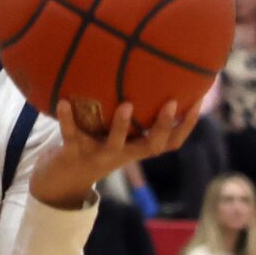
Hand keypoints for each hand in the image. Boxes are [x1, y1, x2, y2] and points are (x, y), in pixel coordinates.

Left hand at [30, 99, 199, 208]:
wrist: (58, 181)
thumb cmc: (93, 148)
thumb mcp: (116, 134)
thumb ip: (131, 114)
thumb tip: (147, 73)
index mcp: (135, 148)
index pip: (170, 142)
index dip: (186, 125)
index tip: (198, 100)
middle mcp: (121, 154)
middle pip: (151, 146)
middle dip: (163, 125)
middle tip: (172, 102)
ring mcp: (97, 156)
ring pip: (114, 144)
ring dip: (121, 125)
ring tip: (127, 104)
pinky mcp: (72, 154)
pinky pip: (71, 134)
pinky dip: (66, 119)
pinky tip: (63, 101)